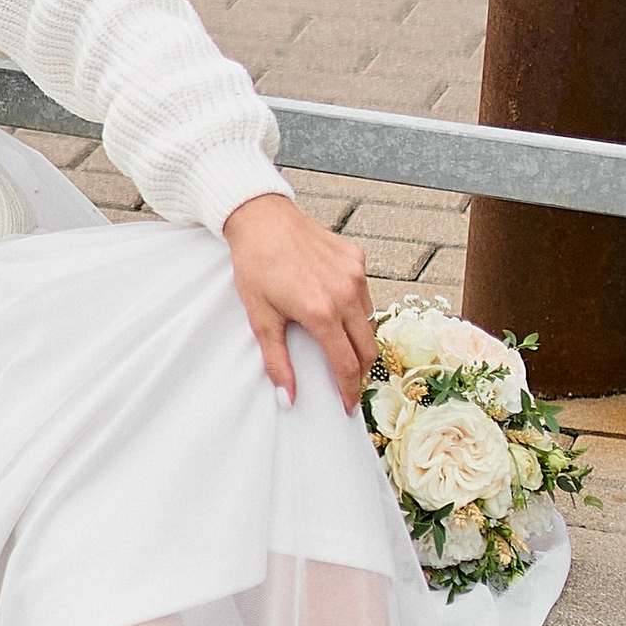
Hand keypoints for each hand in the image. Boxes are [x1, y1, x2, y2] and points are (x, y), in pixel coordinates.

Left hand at [221, 193, 375, 409]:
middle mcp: (345, 294)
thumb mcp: (261, 318)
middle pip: (367, 348)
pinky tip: (335, 308)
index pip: (345, 364)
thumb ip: (277, 361)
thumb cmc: (256, 266)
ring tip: (341, 347)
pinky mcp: (357, 258)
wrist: (262, 219)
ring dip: (358, 339)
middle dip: (360, 371)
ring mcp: (355, 275)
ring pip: (369, 322)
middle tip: (348, 382)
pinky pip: (364, 294)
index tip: (348, 406)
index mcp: (321, 313)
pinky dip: (355, 309)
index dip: (348, 390)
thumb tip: (288, 397)